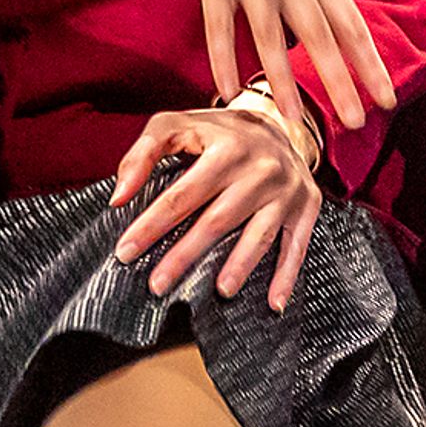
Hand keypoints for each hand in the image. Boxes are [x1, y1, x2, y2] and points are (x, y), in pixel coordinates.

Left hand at [111, 103, 324, 307]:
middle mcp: (260, 168)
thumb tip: (118, 198)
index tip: (125, 251)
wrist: (276, 123)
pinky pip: (298, 245)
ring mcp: (286, 189)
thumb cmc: (216, 131)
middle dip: (184, 255)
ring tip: (219, 292)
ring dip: (239, 267)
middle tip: (157, 284)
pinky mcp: (307, 206)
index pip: (182, 194)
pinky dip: (286, 276)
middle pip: (217, 220)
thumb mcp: (177, 124)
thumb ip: (143, 153)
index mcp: (226, 147)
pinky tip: (273, 303)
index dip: (152, 225)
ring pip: (259, 235)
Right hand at [130, 0, 395, 132]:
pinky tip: (227, 90)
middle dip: (340, 81)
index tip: (386, 96)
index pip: (349, 18)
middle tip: (356, 121)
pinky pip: (219, 25)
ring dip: (283, 82)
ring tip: (296, 121)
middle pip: (318, 33)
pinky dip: (223, 60)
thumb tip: (333, 17)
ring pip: (269, 36)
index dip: (369, 60)